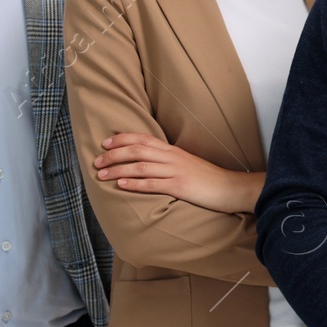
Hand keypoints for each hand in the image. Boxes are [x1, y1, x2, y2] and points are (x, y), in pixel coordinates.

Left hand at [93, 133, 258, 212]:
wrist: (230, 187)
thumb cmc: (208, 178)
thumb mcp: (186, 164)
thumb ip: (168, 161)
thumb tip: (147, 163)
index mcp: (173, 150)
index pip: (143, 138)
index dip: (122, 139)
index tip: (105, 143)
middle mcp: (172, 157)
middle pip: (137, 150)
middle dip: (114, 154)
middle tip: (97, 161)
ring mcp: (176, 171)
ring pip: (140, 166)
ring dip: (118, 170)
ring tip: (102, 175)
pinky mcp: (180, 186)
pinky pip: (152, 184)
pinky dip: (134, 184)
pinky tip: (121, 185)